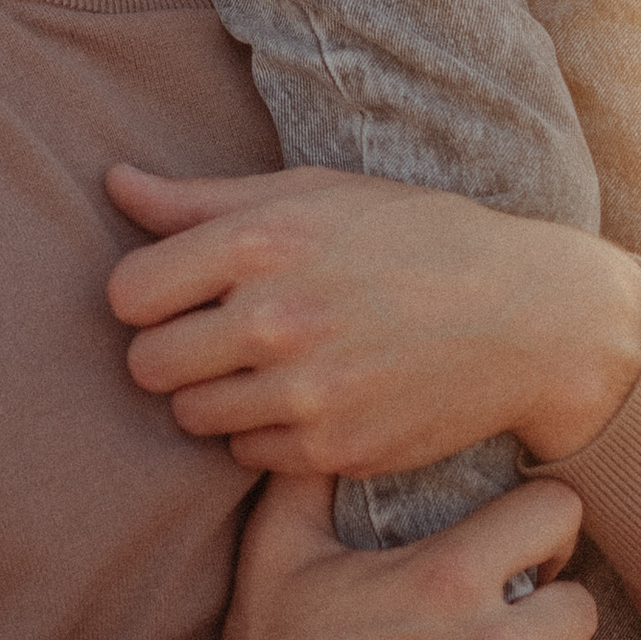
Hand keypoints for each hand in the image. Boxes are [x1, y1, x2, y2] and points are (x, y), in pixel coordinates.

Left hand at [105, 163, 640, 474]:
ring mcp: (305, 393)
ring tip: (267, 365)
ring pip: (190, 418)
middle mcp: (276, 319)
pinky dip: (263, 434)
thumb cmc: (413, 238)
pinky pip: (246, 457)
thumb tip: (113, 183)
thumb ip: (203, 200)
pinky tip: (307, 399)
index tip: (179, 293)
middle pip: (147, 364)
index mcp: (262, 241)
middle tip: (217, 337)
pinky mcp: (333, 450)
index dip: (145, 296)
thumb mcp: (315, 194)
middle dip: (171, 351)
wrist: (527, 318)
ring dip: (214, 396)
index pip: (128, 294)